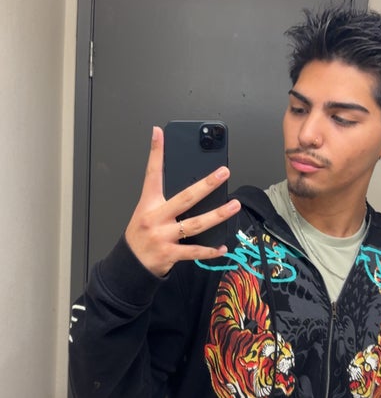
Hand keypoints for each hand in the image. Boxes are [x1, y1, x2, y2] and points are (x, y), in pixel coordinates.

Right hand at [125, 126, 240, 276]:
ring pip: (195, 224)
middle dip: (206, 184)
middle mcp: (156, 218)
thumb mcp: (145, 212)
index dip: (155, 153)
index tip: (159, 133)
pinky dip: (210, 250)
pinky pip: (194, 251)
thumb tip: (192, 187)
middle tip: (223, 172)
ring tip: (233, 206)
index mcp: (149, 204)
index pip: (152, 174)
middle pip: (185, 198)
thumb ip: (165, 200)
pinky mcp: (170, 253)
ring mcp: (163, 236)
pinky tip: (223, 247)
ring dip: (217, 215)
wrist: (130, 264)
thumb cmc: (140, 235)